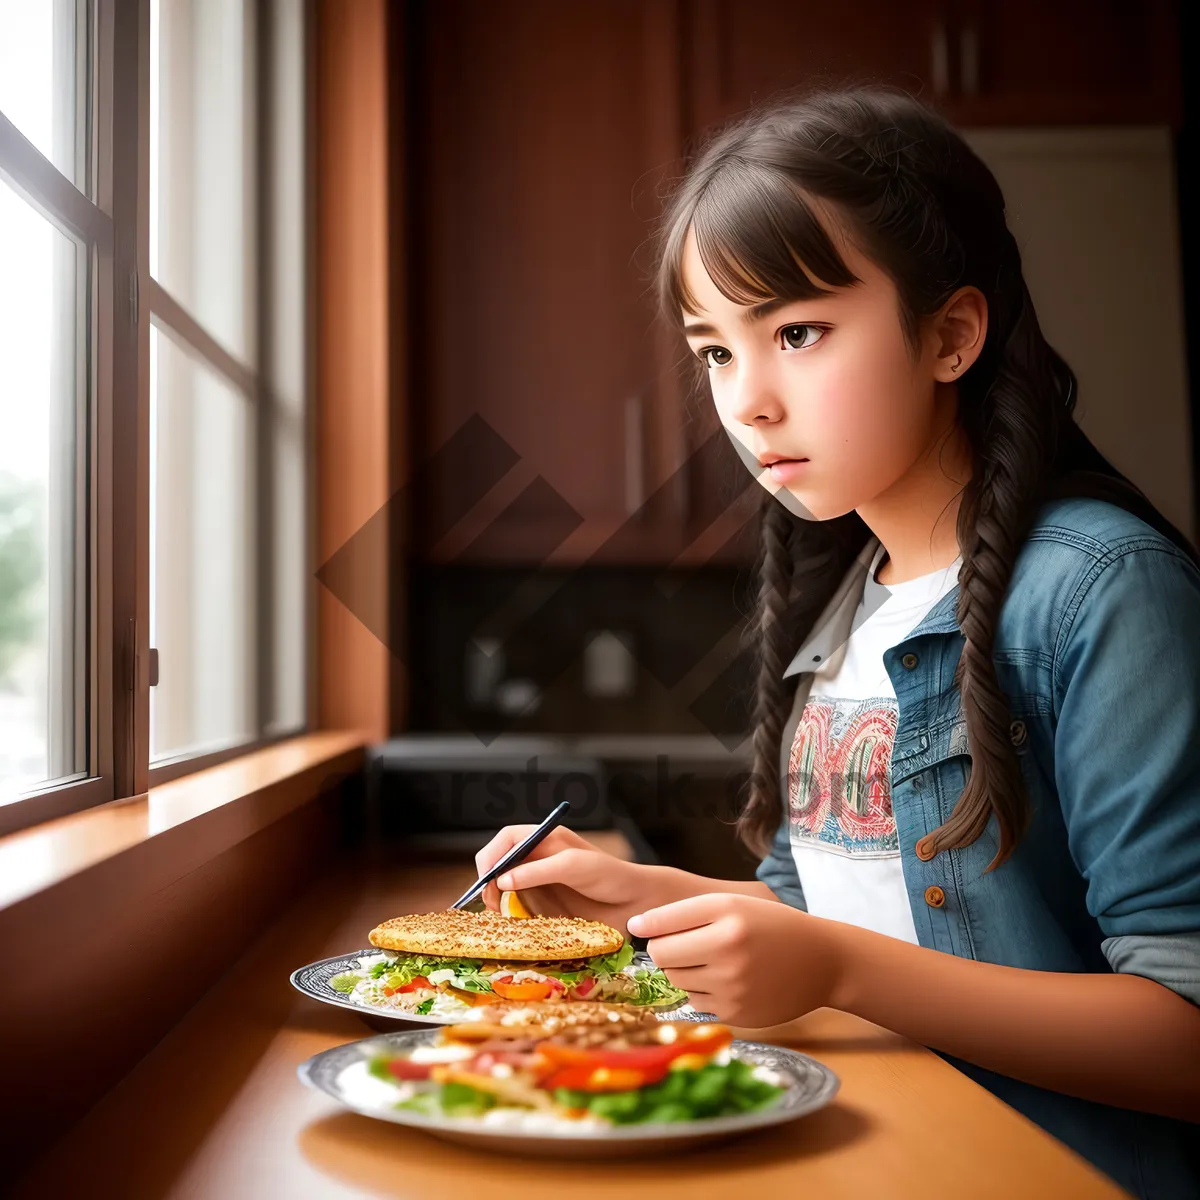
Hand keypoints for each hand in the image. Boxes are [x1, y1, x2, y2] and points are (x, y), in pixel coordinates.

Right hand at [473, 825, 665, 929]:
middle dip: (489, 879)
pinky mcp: (545, 904)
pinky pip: (518, 906)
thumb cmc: (610, 877)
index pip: (507, 839)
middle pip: (499, 862)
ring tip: (501, 914)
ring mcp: (541, 882)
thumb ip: (537, 870)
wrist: (636, 904)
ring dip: (496, 899)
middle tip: (491, 903)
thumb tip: (502, 880)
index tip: (488, 879)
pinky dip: (509, 914)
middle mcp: (539, 858)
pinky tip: (513, 923)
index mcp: (546, 839)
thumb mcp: (573, 867)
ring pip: (504, 886)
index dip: (492, 855)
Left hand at [627, 893, 845, 1027]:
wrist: (822, 961)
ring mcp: (733, 991)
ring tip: (716, 960)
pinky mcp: (737, 1016)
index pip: (660, 933)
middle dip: (670, 950)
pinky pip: (697, 1003)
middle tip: (694, 942)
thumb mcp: (729, 903)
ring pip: (678, 982)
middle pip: (664, 959)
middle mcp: (729, 957)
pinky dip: (704, 991)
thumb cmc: (769, 924)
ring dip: (687, 971)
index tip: (644, 928)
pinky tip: (729, 980)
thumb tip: (635, 926)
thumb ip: (679, 913)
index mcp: (726, 921)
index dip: (652, 930)